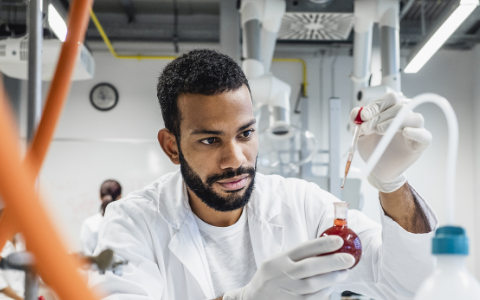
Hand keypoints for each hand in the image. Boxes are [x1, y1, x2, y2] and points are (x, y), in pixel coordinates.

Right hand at [223, 236, 353, 299]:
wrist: (253, 299)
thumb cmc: (270, 277)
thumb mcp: (277, 261)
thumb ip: (297, 257)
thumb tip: (325, 249)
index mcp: (278, 260)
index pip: (302, 249)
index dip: (322, 244)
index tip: (339, 241)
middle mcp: (281, 275)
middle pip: (309, 268)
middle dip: (332, 263)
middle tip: (348, 259)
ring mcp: (286, 291)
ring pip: (312, 286)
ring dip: (331, 279)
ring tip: (343, 273)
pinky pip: (311, 299)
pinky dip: (323, 293)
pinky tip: (331, 287)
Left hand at [350, 93, 431, 192]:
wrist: (377, 167)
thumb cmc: (372, 147)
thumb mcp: (360, 133)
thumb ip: (357, 121)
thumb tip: (356, 112)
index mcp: (392, 111)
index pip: (390, 99)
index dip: (376, 105)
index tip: (363, 116)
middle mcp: (405, 117)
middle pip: (400, 108)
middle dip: (380, 117)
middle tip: (367, 128)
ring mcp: (415, 130)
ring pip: (415, 118)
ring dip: (394, 122)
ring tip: (379, 131)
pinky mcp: (420, 144)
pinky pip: (425, 135)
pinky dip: (415, 132)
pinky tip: (404, 133)